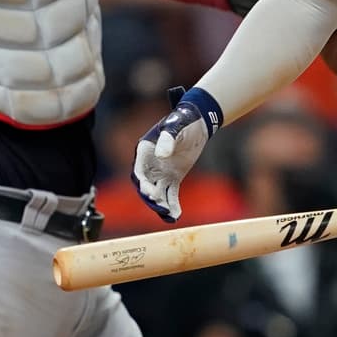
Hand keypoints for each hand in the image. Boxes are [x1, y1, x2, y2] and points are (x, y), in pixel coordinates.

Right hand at [132, 101, 211, 221]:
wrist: (197, 122)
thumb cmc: (183, 120)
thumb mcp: (175, 126)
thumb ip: (168, 138)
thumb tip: (160, 155)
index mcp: (145, 151)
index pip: (139, 172)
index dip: (142, 184)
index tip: (150, 193)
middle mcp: (149, 164)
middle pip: (146, 186)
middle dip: (152, 198)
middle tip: (162, 208)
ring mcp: (161, 172)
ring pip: (158, 193)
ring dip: (162, 205)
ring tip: (170, 216)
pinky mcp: (173, 177)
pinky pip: (170, 194)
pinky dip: (172, 205)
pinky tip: (176, 216)